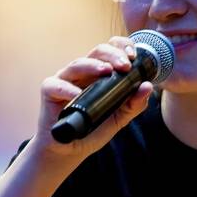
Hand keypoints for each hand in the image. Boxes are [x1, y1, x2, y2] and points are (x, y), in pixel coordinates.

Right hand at [30, 36, 153, 165]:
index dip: (121, 47)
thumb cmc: (92, 128)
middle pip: (96, 52)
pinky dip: (67, 88)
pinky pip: (56, 85)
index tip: (133, 56)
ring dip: (93, 65)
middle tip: (125, 66)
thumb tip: (147, 86)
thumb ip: (134, 104)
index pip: (110, 50)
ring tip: (106, 71)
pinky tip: (78, 94)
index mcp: (98, 73)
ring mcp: (64, 80)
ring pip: (77, 64)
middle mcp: (82, 73)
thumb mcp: (119, 118)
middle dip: (112, 55)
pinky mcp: (49, 92)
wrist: (70, 150)